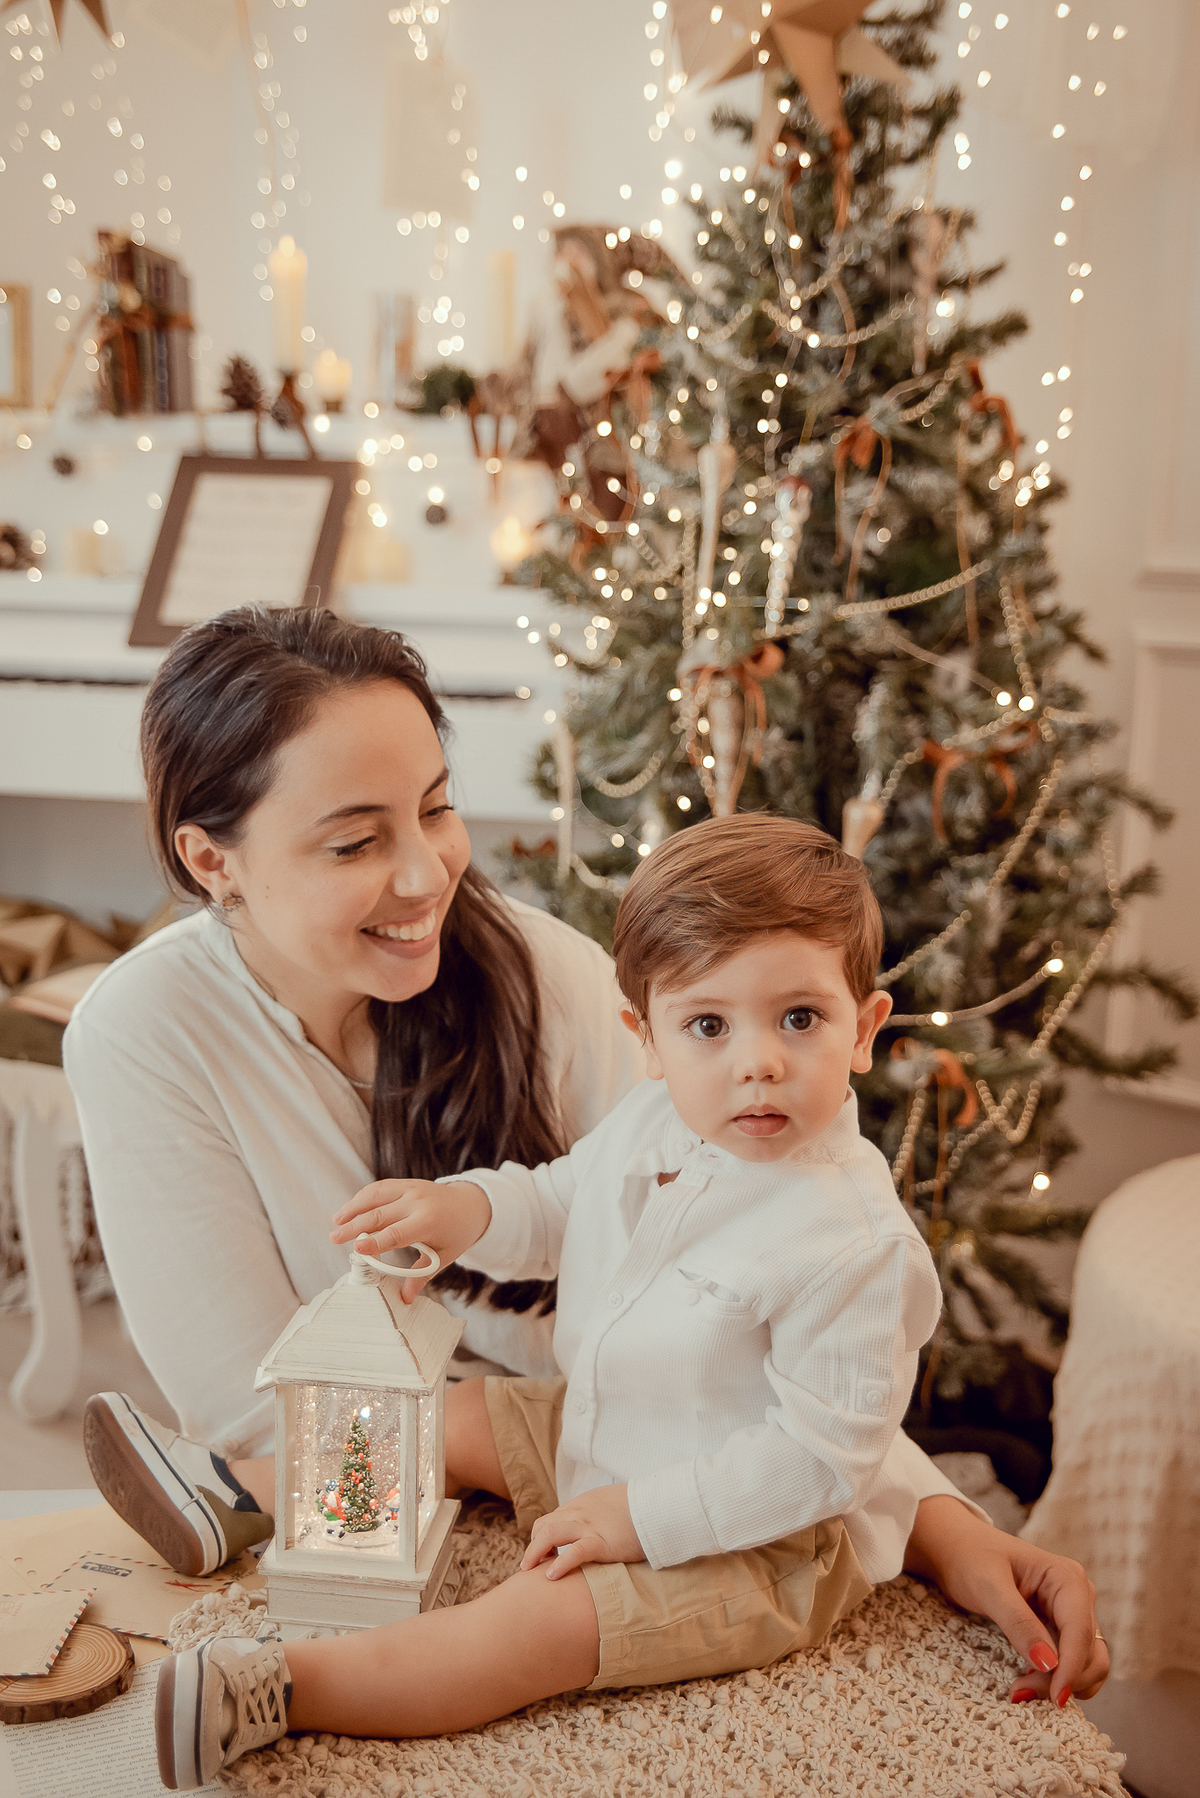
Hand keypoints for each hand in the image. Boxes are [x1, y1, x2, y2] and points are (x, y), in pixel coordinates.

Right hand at [330, 1178, 491, 1303]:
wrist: (471, 1204)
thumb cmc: (457, 1234)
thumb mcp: (444, 1256)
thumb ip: (422, 1275)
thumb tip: (405, 1300)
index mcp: (429, 1222)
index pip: (397, 1233)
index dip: (375, 1241)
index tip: (356, 1248)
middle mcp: (418, 1202)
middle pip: (380, 1214)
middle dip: (355, 1226)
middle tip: (334, 1238)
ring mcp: (411, 1189)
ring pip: (376, 1196)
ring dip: (354, 1207)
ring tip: (336, 1222)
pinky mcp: (406, 1183)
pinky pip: (381, 1188)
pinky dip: (363, 1197)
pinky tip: (350, 1210)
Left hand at [520, 1484, 644, 1580]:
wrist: (659, 1505)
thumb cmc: (641, 1508)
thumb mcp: (614, 1506)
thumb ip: (601, 1515)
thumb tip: (600, 1529)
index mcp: (583, 1505)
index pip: (552, 1519)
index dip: (542, 1537)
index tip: (543, 1554)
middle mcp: (580, 1513)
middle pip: (544, 1526)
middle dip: (533, 1546)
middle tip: (529, 1566)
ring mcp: (589, 1526)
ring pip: (550, 1534)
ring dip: (535, 1552)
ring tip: (529, 1571)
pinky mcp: (601, 1542)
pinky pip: (574, 1552)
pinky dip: (559, 1564)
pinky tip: (551, 1577)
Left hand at [905, 1495, 1109, 1705]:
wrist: (956, 1548)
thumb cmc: (970, 1557)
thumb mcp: (988, 1586)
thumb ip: (1018, 1622)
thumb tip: (1050, 1663)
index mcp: (1067, 1577)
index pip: (1080, 1632)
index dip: (1071, 1669)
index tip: (1054, 1699)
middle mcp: (1077, 1596)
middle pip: (1090, 1653)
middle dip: (1063, 1679)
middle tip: (1020, 1693)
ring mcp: (1072, 1613)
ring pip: (1087, 1664)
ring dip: (1062, 1684)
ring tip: (1021, 1688)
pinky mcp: (1061, 1629)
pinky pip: (1071, 1663)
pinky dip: (1057, 1679)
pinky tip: (1028, 1678)